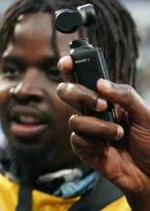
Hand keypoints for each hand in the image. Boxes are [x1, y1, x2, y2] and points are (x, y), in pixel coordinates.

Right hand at [58, 63, 149, 210]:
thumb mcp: (146, 115)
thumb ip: (126, 96)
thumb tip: (100, 83)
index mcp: (108, 98)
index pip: (83, 77)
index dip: (71, 67)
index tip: (69, 62)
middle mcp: (93, 111)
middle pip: (68, 92)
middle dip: (80, 95)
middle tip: (102, 104)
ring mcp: (87, 129)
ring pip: (75, 118)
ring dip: (99, 126)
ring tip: (119, 134)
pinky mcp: (84, 148)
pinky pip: (77, 138)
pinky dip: (94, 140)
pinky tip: (108, 147)